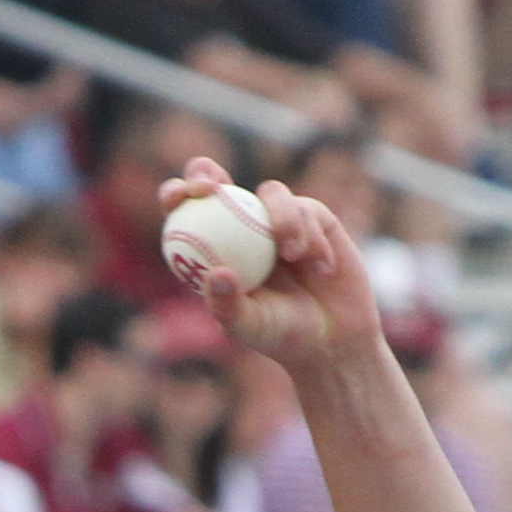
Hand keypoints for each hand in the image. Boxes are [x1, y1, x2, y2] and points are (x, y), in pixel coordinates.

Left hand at [179, 155, 371, 372]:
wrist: (334, 338)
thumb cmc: (283, 336)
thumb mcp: (250, 326)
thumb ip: (228, 304)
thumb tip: (216, 273)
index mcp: (216, 250)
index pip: (187, 215)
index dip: (177, 195)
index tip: (179, 196)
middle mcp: (243, 228)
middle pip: (215, 182)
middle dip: (205, 173)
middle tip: (211, 186)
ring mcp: (277, 219)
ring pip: (271, 193)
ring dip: (282, 219)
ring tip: (293, 255)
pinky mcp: (314, 217)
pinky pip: (307, 210)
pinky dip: (313, 238)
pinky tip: (322, 268)